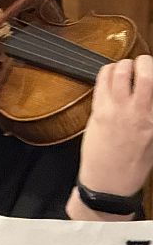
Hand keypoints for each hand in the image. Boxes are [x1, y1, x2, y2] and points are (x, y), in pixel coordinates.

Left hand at [77, 55, 152, 196]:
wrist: (108, 182)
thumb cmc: (133, 165)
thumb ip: (151, 115)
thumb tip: (149, 97)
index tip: (152, 74)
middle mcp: (139, 112)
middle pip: (145, 72)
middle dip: (146, 62)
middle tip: (144, 64)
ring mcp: (117, 109)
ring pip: (120, 71)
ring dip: (124, 65)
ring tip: (126, 69)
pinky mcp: (98, 110)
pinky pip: (102, 82)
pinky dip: (107, 73)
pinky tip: (110, 76)